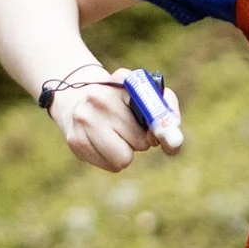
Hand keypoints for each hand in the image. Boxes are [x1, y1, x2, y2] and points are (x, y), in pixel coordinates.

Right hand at [50, 76, 181, 170]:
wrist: (75, 99)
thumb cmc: (121, 102)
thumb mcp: (144, 95)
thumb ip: (167, 111)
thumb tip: (173, 141)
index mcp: (122, 81)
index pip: (150, 109)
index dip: (161, 128)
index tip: (164, 139)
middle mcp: (100, 98)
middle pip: (140, 142)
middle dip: (140, 140)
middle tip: (129, 129)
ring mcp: (84, 119)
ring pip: (124, 159)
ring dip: (126, 153)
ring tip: (116, 136)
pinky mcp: (75, 141)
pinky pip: (111, 166)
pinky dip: (112, 159)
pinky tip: (102, 142)